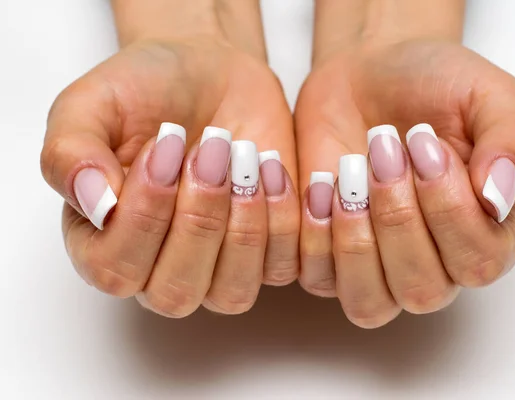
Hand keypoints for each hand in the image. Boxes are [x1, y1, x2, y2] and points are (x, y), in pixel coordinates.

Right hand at [40, 8, 299, 317]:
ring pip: (232, 293)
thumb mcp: (91, 104)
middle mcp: (158, 266)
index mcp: (102, 241)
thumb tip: (96, 208)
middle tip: (209, 149)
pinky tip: (270, 165)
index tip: (164, 145)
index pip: (116, 270)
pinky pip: (280, 266)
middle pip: (176, 292)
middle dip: (198, 218)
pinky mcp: (265, 252)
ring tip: (244, 156)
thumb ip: (70, 154)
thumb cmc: (146, 90)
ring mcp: (215, 266)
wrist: (210, 71)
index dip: (145, 215)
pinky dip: (283, 218)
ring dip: (243, 226)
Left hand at [295, 38, 514, 327]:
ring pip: (369, 303)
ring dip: (357, 239)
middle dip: (398, 216)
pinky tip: (322, 183)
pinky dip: (316, 235)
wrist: (367, 74)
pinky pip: (320, 279)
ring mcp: (379, 266)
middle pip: (422, 289)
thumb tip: (498, 200)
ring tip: (350, 174)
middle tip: (384, 149)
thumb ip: (512, 143)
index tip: (425, 142)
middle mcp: (435, 263)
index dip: (448, 209)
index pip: (478, 262)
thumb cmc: (433, 86)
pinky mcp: (329, 257)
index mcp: (486, 233)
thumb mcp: (488, 95)